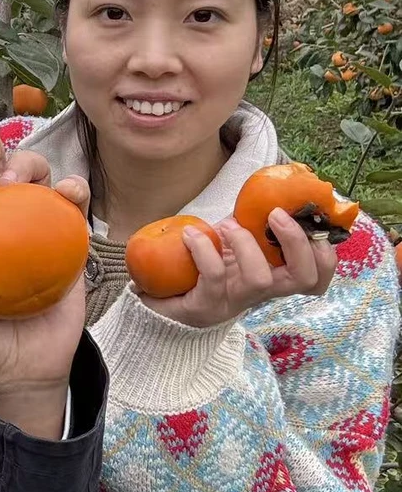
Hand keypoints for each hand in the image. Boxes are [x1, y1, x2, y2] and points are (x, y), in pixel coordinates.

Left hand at [133, 210, 337, 328]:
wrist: (167, 298)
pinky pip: (214, 276)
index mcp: (275, 275)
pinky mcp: (207, 305)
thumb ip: (251, 221)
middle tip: (275, 214)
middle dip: (297, 242)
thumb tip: (268, 186)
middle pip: (305, 278)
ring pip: (260, 279)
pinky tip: (190, 234)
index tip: (308, 220)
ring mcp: (236, 300)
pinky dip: (204, 249)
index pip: (318, 275)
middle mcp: (263, 292)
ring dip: (245, 244)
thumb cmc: (206, 263)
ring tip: (227, 226)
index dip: (324, 253)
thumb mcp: (234, 239)